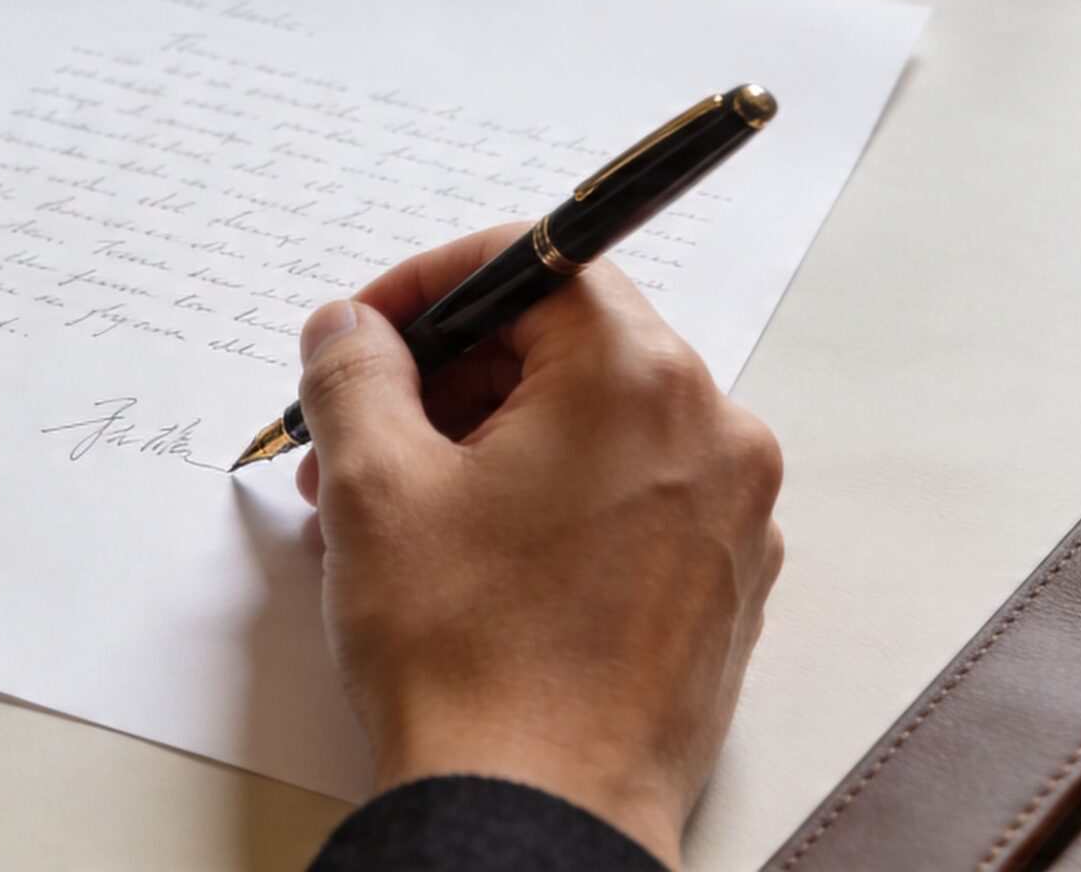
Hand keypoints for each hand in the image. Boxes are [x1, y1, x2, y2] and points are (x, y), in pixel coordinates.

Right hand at [293, 224, 782, 868]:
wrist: (535, 819)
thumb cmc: (471, 661)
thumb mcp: (373, 484)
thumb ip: (354, 370)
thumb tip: (351, 330)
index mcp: (641, 380)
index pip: (535, 264)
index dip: (428, 286)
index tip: (364, 332)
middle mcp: (713, 434)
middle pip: (565, 349)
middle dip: (447, 380)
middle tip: (356, 432)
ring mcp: (729, 519)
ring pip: (591, 432)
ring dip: (485, 447)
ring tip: (392, 513)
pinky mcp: (720, 591)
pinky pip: (626, 504)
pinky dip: (545, 507)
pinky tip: (466, 563)